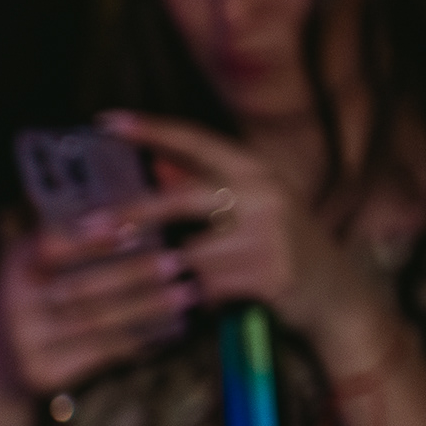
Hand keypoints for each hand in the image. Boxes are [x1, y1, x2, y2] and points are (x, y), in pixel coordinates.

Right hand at [0, 209, 202, 401]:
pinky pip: (101, 354)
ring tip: (185, 294)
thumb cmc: (37, 298)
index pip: (52, 246)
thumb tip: (137, 220)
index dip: (91, 240)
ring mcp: (25, 342)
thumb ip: (74, 242)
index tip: (134, 230)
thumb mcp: (40, 264)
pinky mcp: (42, 372)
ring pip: (97, 322)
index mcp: (15, 266)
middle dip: (134, 273)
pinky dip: (139, 340)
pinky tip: (169, 329)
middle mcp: (12, 304)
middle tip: (176, 261)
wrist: (0, 361)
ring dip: (147, 307)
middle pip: (83, 287)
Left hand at [101, 111, 399, 357]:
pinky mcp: (270, 273)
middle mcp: (265, 194)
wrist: (338, 299)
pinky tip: (208, 305)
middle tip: (87, 228)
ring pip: (190, 255)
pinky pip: (208, 288)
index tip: (106, 121)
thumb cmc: (284, 251)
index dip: (151, 130)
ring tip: (172, 287)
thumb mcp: (252, 210)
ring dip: (170, 278)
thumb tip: (156, 165)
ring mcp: (270, 234)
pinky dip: (198, 301)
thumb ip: (206, 188)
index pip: (197, 141)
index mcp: (257, 171)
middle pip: (181, 199)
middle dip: (131, 215)